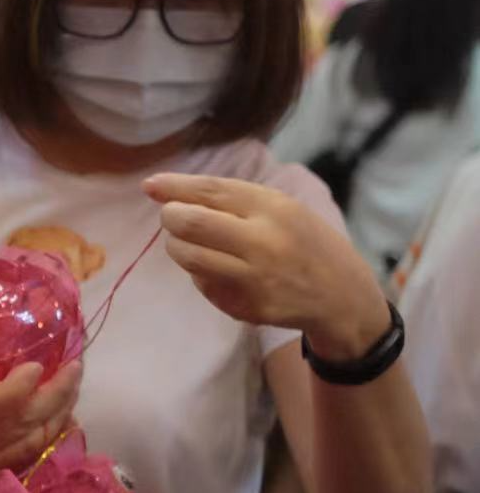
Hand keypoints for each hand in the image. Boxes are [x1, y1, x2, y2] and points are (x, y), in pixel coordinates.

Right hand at [0, 360, 82, 474]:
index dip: (19, 386)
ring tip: (74, 386)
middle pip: (26, 420)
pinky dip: (52, 432)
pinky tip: (63, 417)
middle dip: (56, 392)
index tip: (36, 365)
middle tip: (75, 366)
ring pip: (37, 438)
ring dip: (61, 411)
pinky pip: (34, 453)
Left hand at [145, 174, 390, 358]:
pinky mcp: (245, 306)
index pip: (211, 191)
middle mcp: (264, 242)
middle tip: (171, 217)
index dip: (174, 186)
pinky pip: (202, 283)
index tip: (150, 185)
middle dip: (170, 216)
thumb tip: (167, 189)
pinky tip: (218, 269)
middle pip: (190, 222)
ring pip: (187, 256)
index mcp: (274, 209)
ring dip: (176, 246)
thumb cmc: (305, 243)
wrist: (342, 297)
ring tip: (190, 242)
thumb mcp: (283, 209)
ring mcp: (254, 278)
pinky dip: (198, 272)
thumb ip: (231, 199)